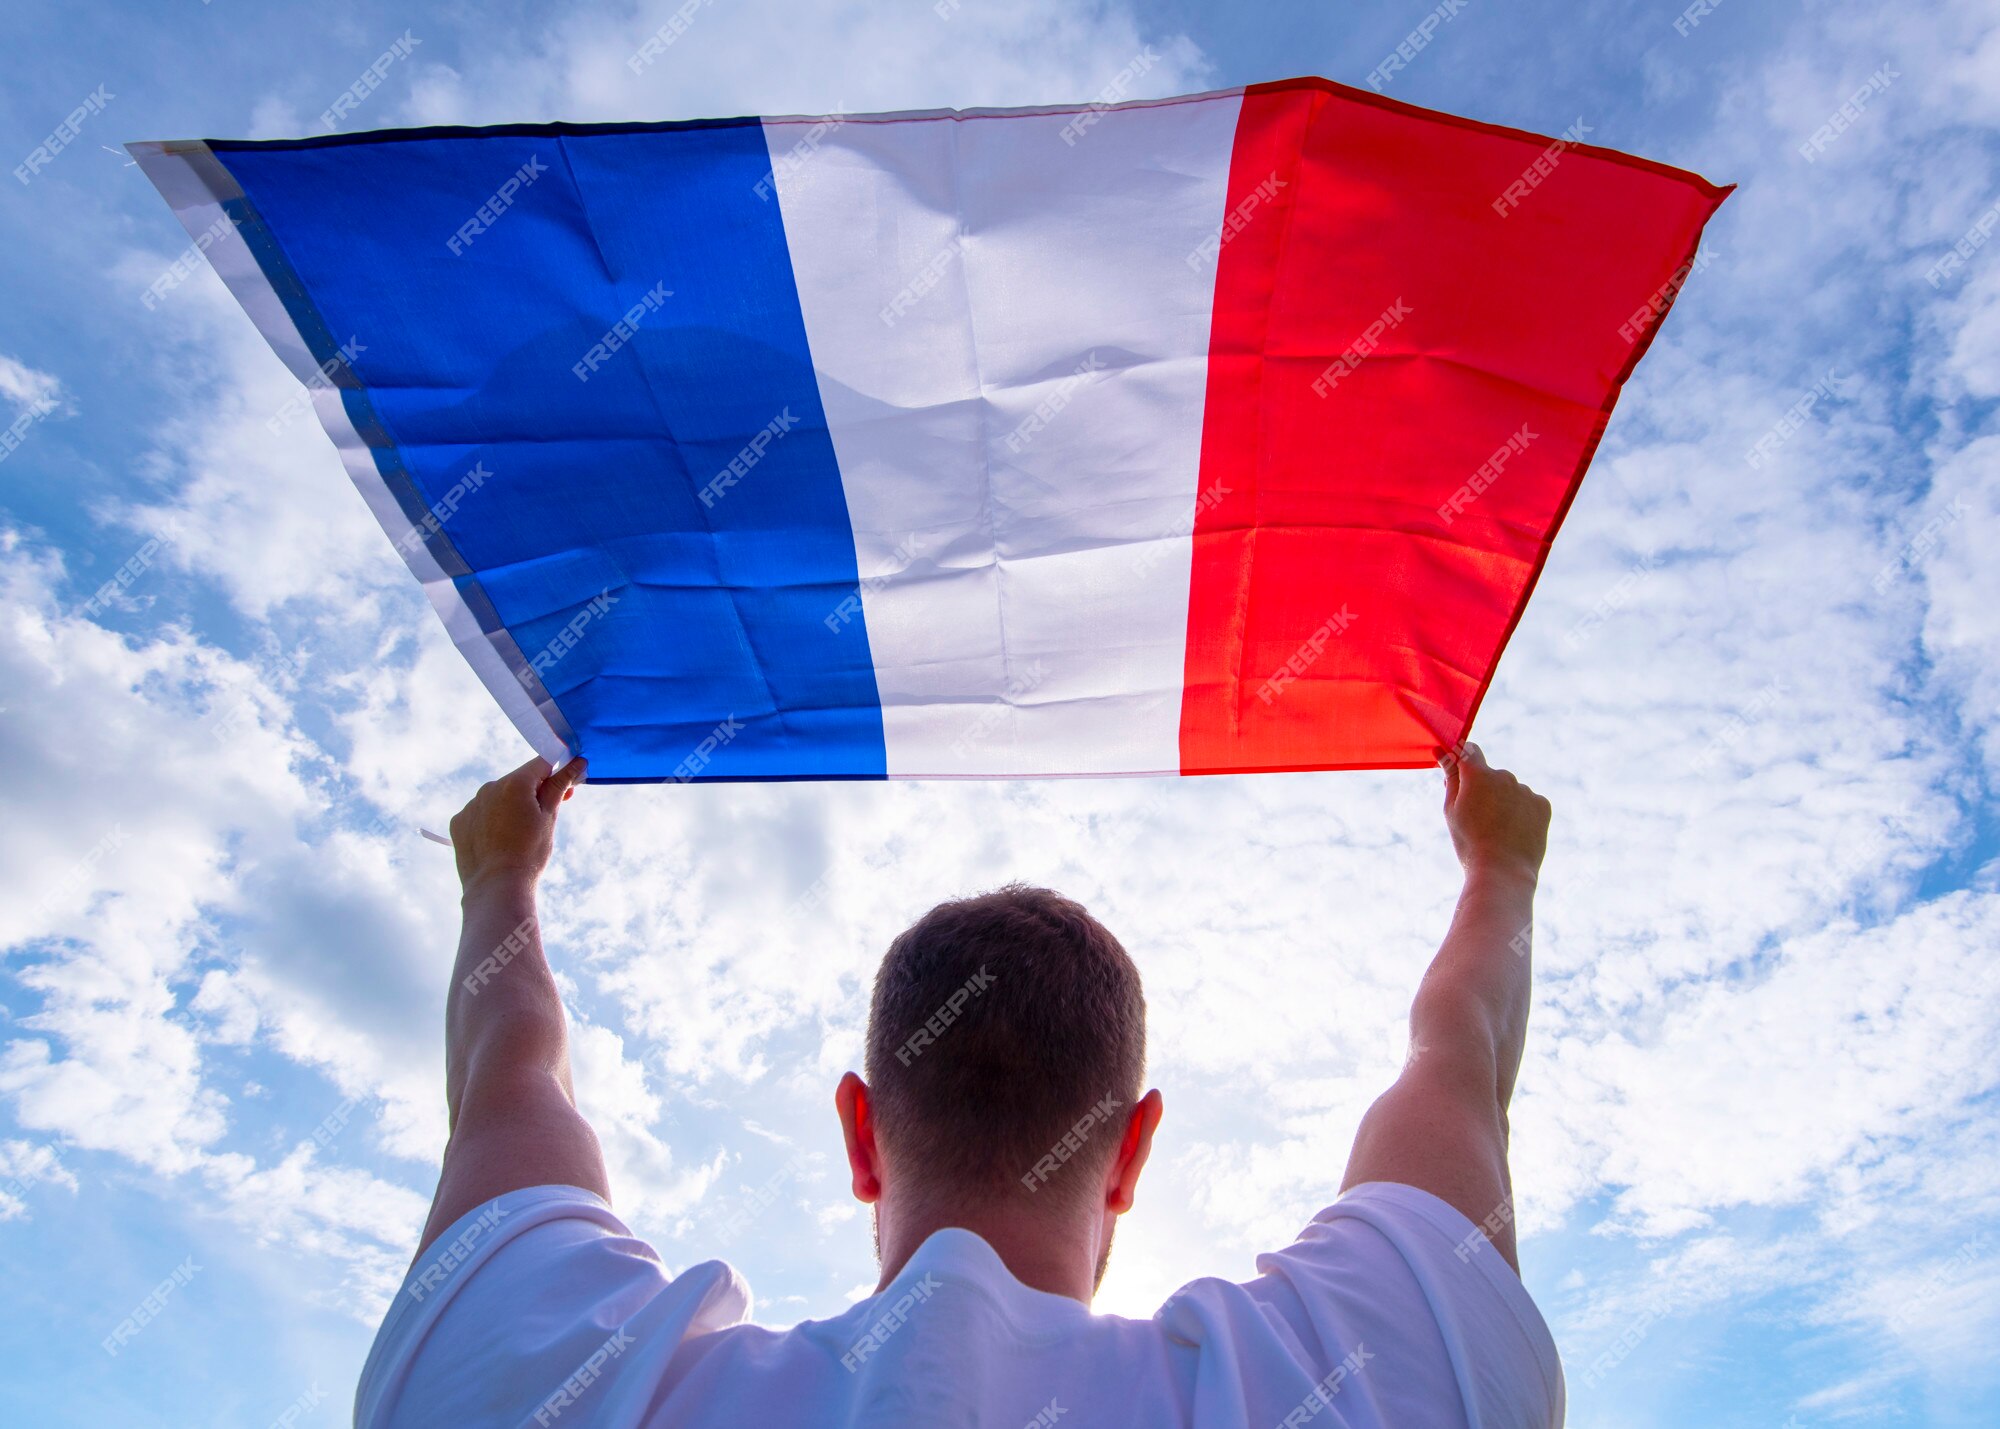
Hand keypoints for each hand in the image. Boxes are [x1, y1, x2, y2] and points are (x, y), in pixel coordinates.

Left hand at [448, 755, 587, 896]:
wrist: (496, 888)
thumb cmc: (529, 854)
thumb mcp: (549, 818)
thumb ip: (559, 786)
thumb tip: (576, 763)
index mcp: (515, 783)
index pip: (541, 763)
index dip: (558, 772)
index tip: (567, 787)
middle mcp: (489, 787)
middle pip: (519, 780)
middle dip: (534, 792)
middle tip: (546, 817)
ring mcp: (471, 805)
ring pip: (498, 797)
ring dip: (511, 806)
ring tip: (519, 836)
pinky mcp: (459, 821)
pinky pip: (480, 813)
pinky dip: (491, 820)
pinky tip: (499, 841)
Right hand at [1439, 743, 1548, 883]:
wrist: (1502, 872)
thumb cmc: (1470, 843)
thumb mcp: (1451, 810)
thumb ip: (1451, 777)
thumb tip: (1444, 751)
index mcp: (1478, 775)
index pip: (1468, 750)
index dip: (1461, 758)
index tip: (1456, 770)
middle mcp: (1504, 776)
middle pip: (1490, 775)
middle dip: (1483, 789)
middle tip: (1476, 818)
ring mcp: (1525, 790)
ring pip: (1510, 790)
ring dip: (1503, 801)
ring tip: (1497, 831)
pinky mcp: (1542, 805)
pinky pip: (1527, 802)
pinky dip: (1521, 812)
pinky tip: (1513, 832)